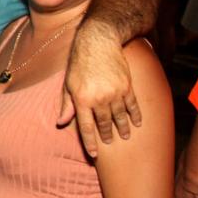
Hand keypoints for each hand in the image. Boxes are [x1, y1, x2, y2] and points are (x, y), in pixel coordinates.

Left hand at [58, 22, 141, 157]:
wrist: (98, 43)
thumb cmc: (79, 64)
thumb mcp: (67, 83)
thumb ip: (66, 104)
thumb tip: (61, 122)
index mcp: (81, 99)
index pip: (85, 126)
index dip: (89, 142)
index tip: (93, 154)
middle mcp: (98, 98)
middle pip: (104, 123)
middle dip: (106, 135)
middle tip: (108, 143)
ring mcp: (114, 93)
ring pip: (120, 117)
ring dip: (123, 128)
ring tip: (125, 136)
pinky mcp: (127, 86)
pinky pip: (132, 106)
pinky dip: (135, 116)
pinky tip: (137, 123)